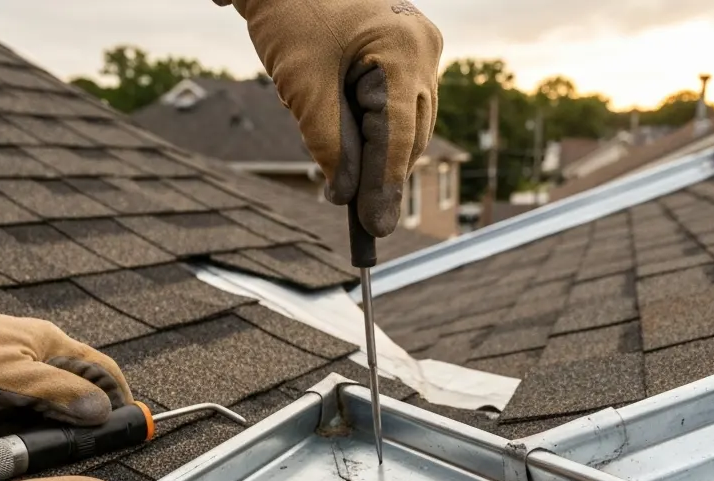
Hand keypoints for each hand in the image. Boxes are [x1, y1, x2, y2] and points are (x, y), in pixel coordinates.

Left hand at [0, 231, 130, 424]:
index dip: (121, 399)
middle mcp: (41, 349)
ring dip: (63, 415)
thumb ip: (62, 396)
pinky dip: (38, 415)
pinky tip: (26, 430)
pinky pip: (31, 397)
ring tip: (61, 439)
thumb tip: (102, 412)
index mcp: (53, 344)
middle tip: (94, 440)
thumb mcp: (15, 382)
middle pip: (83, 383)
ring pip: (56, 392)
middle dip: (92, 411)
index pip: (104, 371)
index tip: (131, 425)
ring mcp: (19, 360)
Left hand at [224, 0, 442, 236]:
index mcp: (403, 49)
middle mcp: (423, 48)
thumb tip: (344, 195)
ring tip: (345, 177)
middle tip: (361, 218)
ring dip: (378, 152)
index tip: (375, 227)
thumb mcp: (302, 85)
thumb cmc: (289, 12)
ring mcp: (420, 49)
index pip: (399, 135)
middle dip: (381, 173)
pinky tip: (350, 139)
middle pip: (411, 134)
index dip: (385, 186)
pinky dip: (376, 128)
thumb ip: (327, 142)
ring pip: (409, 124)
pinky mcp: (408, 53)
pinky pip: (399, 104)